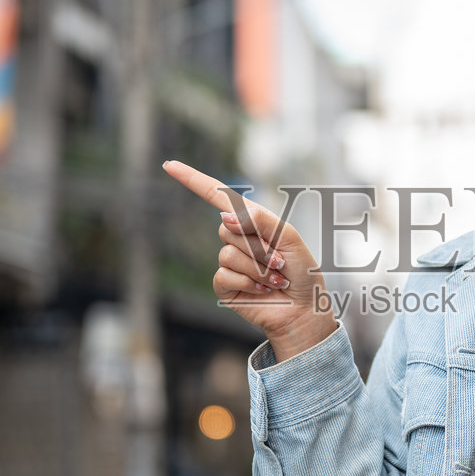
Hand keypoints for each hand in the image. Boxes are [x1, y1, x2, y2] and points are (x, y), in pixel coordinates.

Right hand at [161, 160, 337, 358]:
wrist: (305, 310)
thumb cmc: (301, 272)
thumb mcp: (289, 237)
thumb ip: (260, 220)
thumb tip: (224, 217)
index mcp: (252, 221)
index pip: (218, 196)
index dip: (193, 180)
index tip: (169, 165)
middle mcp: (238, 238)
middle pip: (228, 229)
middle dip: (258, 246)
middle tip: (279, 262)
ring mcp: (229, 262)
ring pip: (228, 254)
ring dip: (257, 267)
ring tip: (275, 278)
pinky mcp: (225, 285)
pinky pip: (224, 275)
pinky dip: (248, 282)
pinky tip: (262, 290)